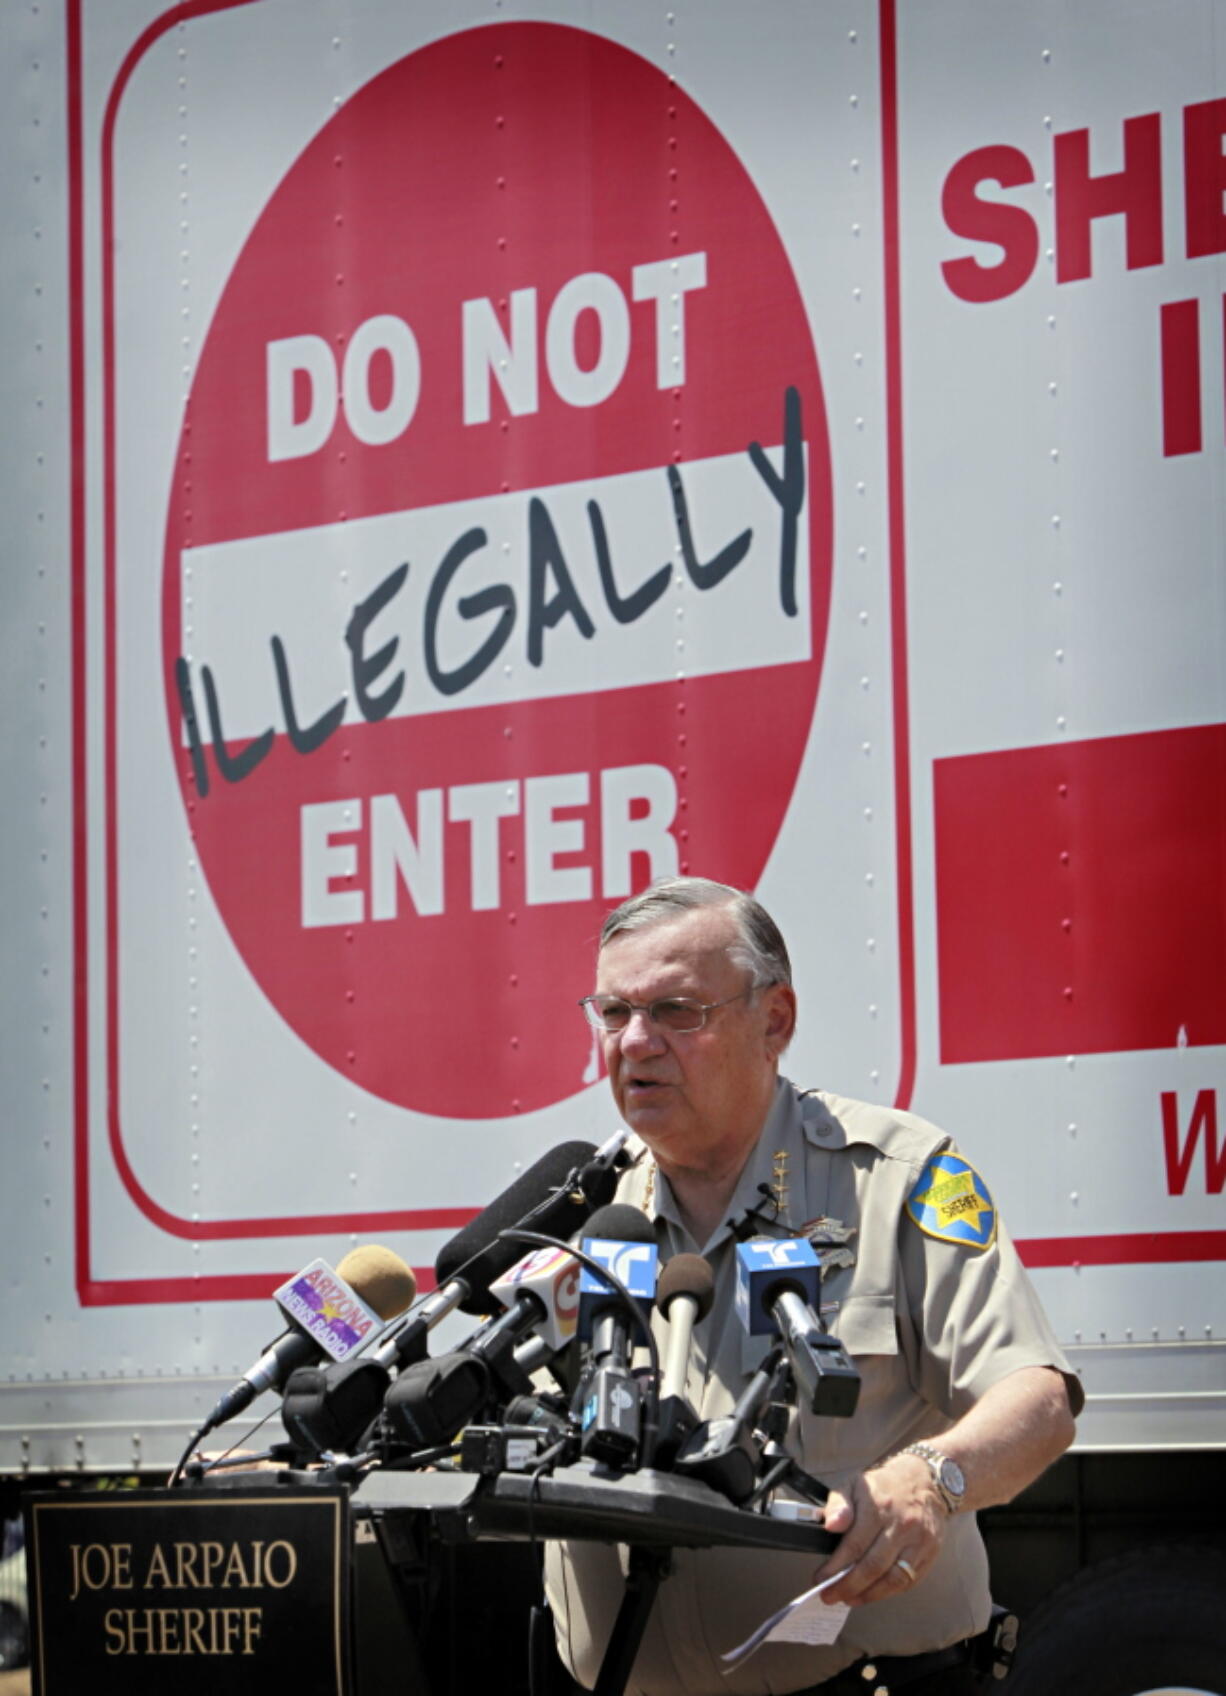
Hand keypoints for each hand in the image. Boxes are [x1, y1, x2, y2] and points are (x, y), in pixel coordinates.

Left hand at [812, 1453, 948, 1606]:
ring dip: (869, 1595)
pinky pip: (909, 1581)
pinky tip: (873, 1593)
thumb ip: (839, 1504)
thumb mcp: (855, 1484)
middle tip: (830, 1596)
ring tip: (850, 1599)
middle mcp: (901, 1525)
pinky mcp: (930, 1553)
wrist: (924, 1480)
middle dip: (848, 1586)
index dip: (835, 1567)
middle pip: (873, 1567)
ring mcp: (919, 1541)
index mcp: (879, 1507)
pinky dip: (889, 1592)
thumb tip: (830, 1525)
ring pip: (893, 1579)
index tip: (820, 1579)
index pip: (855, 1545)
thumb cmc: (884, 1485)